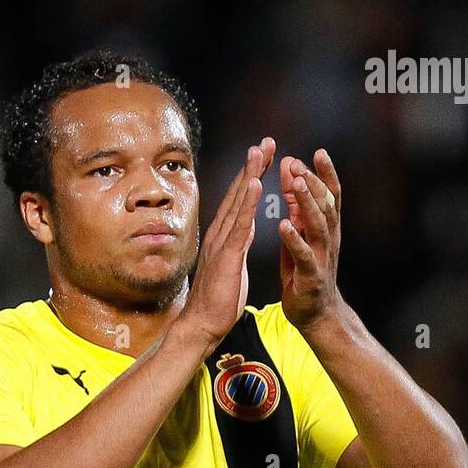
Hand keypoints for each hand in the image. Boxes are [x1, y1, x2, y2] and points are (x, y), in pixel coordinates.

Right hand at [177, 138, 274, 355]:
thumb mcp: (233, 265)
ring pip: (238, 203)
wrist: (202, 325)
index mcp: (224, 237)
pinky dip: (248, 202)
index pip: (240, 201)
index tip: (263, 155)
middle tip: (265, 141)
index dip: (252, 176)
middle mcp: (220, 234)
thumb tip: (246, 229)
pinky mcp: (227, 256)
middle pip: (239, 194)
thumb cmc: (217, 301)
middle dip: (253, 166)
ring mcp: (222, 243)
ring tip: (260, 151)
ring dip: (250, 175)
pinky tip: (257, 183)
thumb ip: (238, 244)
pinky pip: (240, 224)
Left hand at [278, 149, 341, 331]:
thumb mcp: (302, 234)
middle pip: (325, 205)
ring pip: (318, 225)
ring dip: (307, 203)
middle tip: (298, 164)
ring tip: (294, 184)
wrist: (316, 315)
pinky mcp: (311, 277)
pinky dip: (295, 239)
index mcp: (327, 228)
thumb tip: (291, 172)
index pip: (330, 195)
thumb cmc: (307, 272)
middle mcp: (329, 239)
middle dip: (313, 183)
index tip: (318, 152)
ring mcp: (322, 257)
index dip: (325, 174)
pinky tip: (284, 225)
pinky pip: (304, 255)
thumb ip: (297, 205)